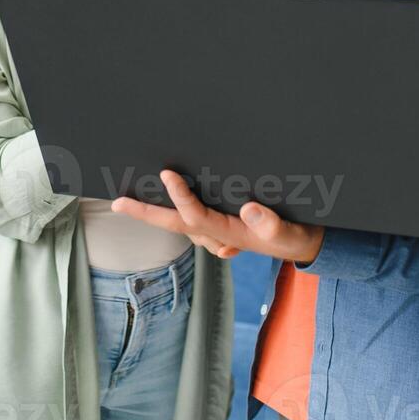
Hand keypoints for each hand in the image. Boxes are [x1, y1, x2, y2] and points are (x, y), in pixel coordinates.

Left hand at [111, 170, 325, 263]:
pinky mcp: (220, 226)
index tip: (167, 174)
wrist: (301, 245)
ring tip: (131, 195)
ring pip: (179, 222)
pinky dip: (175, 209)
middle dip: (144, 213)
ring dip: (155, 211)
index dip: (180, 196)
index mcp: (227, 234)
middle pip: (173, 223)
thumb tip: (248, 209)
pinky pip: (190, 219)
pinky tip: (164, 197)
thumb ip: (271, 224)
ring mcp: (215, 233)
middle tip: (117, 202)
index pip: (195, 215)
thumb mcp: (289, 233)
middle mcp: (215, 235)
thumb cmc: (293, 237)